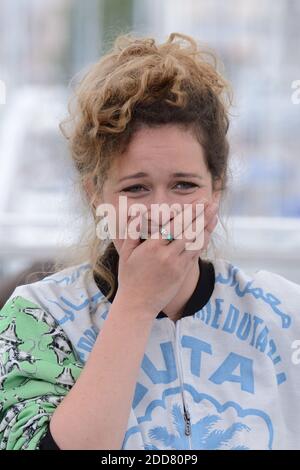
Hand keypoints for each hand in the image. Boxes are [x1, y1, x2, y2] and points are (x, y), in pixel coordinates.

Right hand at [115, 199, 217, 318]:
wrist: (137, 305)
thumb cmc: (129, 278)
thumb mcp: (125, 254)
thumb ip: (132, 233)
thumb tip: (138, 214)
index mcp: (152, 247)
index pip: (174, 224)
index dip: (187, 211)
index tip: (196, 201)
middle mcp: (167, 255)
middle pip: (188, 230)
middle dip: (201, 214)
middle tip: (211, 201)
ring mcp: (177, 265)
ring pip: (196, 241)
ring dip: (207, 225)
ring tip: (215, 212)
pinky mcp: (182, 273)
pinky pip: (196, 254)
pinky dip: (203, 241)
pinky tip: (208, 231)